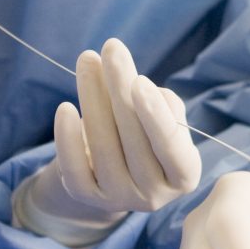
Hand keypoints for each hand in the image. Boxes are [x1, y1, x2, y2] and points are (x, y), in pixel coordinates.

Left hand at [20, 39, 200, 234]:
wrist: (119, 173)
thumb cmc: (151, 136)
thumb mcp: (168, 122)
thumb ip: (164, 106)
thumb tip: (137, 89)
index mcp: (184, 176)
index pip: (171, 146)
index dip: (156, 115)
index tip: (140, 80)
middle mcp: (154, 194)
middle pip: (134, 139)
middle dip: (121, 88)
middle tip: (112, 49)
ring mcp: (120, 199)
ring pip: (103, 147)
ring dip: (93, 98)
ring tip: (88, 60)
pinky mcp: (87, 197)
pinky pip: (74, 168)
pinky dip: (68, 137)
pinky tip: (65, 108)